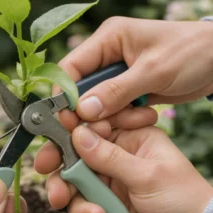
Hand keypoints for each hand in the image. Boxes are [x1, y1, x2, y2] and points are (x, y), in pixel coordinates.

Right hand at [34, 121, 212, 212]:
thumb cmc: (182, 197)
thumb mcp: (148, 174)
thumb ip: (110, 156)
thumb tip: (78, 134)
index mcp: (129, 136)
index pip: (93, 123)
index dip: (70, 126)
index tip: (52, 130)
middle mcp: (113, 154)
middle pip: (75, 152)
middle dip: (61, 164)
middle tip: (46, 171)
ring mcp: (106, 178)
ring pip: (72, 180)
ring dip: (72, 195)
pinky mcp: (102, 200)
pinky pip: (81, 202)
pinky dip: (84, 212)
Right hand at [57, 17, 212, 124]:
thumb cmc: (192, 52)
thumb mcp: (153, 71)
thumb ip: (116, 91)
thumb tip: (82, 110)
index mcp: (108, 39)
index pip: (72, 66)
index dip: (65, 93)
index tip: (67, 118)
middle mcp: (107, 55)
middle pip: (81, 87)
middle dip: (90, 109)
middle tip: (99, 127)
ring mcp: (116, 73)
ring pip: (96, 102)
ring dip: (111, 116)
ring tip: (138, 116)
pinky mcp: (126, 89)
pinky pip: (113, 108)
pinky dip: (123, 117)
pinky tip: (144, 114)